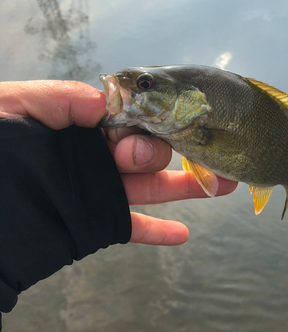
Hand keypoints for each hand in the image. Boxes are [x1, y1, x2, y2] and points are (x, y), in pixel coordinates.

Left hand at [0, 80, 236, 245]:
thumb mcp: (15, 105)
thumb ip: (62, 98)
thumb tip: (107, 102)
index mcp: (82, 127)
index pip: (129, 118)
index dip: (147, 119)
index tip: (153, 122)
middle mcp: (97, 159)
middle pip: (147, 152)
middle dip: (157, 150)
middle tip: (132, 155)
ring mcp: (98, 193)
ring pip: (151, 187)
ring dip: (188, 186)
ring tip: (223, 183)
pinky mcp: (94, 225)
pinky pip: (131, 229)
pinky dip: (157, 233)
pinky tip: (183, 234)